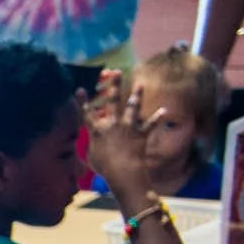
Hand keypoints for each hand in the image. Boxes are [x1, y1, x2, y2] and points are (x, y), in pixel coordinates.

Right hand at [85, 72, 167, 196]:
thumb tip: (92, 146)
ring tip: (140, 85)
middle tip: (116, 72)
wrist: (123, 171)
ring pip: (132, 107)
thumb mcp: (91, 158)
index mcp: (97, 131)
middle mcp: (113, 124)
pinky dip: (157, 118)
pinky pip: (150, 124)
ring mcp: (128, 127)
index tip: (79, 88)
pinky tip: (163, 111)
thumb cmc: (104, 168)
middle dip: (114, 85)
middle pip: (113, 101)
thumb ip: (92, 148)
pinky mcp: (141, 133)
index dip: (82, 101)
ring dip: (136, 95)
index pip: (86, 114)